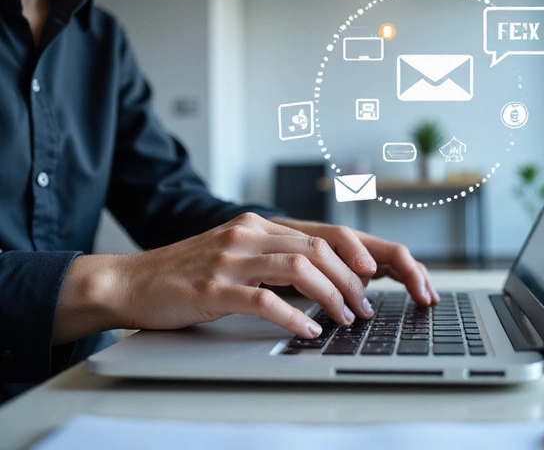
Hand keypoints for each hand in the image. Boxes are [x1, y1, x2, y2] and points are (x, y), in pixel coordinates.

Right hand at [54, 213, 420, 344]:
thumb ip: (285, 259)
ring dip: (333, 295)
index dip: (372, 252)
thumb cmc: (194, 274)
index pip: (333, 232)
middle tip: (370, 308)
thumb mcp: (244, 256)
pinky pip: (262, 298)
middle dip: (357, 278)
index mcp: (265, 224)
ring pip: (300, 266)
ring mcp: (232, 257)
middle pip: (323, 246)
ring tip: (347, 319)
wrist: (132, 280)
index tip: (399, 277)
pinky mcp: (214, 287)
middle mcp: (253, 232)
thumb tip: (339, 279)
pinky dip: (293, 315)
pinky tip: (309, 330)